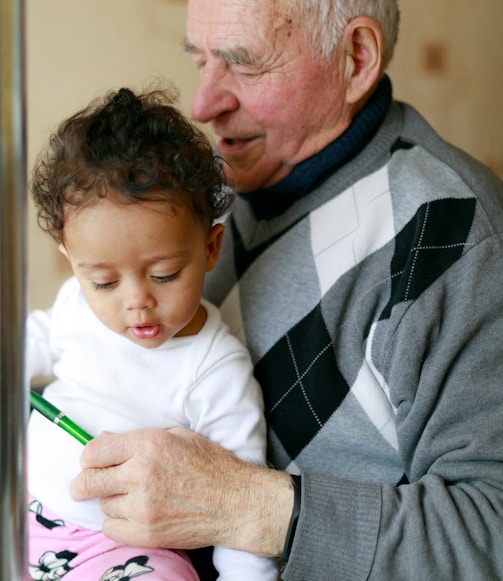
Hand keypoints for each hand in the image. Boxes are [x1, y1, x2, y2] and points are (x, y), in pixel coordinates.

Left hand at [70, 428, 293, 555]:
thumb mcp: (178, 437)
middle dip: (85, 482)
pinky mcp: (146, 533)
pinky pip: (111, 528)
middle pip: (87, 481)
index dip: (90, 457)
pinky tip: (137, 514)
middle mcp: (140, 474)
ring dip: (113, 500)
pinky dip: (119, 522)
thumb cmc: (210, 465)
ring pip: (102, 505)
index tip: (94, 462)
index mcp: (148, 444)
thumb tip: (104, 442)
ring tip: (137, 496)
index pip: (94, 451)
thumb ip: (139, 439)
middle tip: (91, 483)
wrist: (235, 502)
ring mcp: (142, 507)